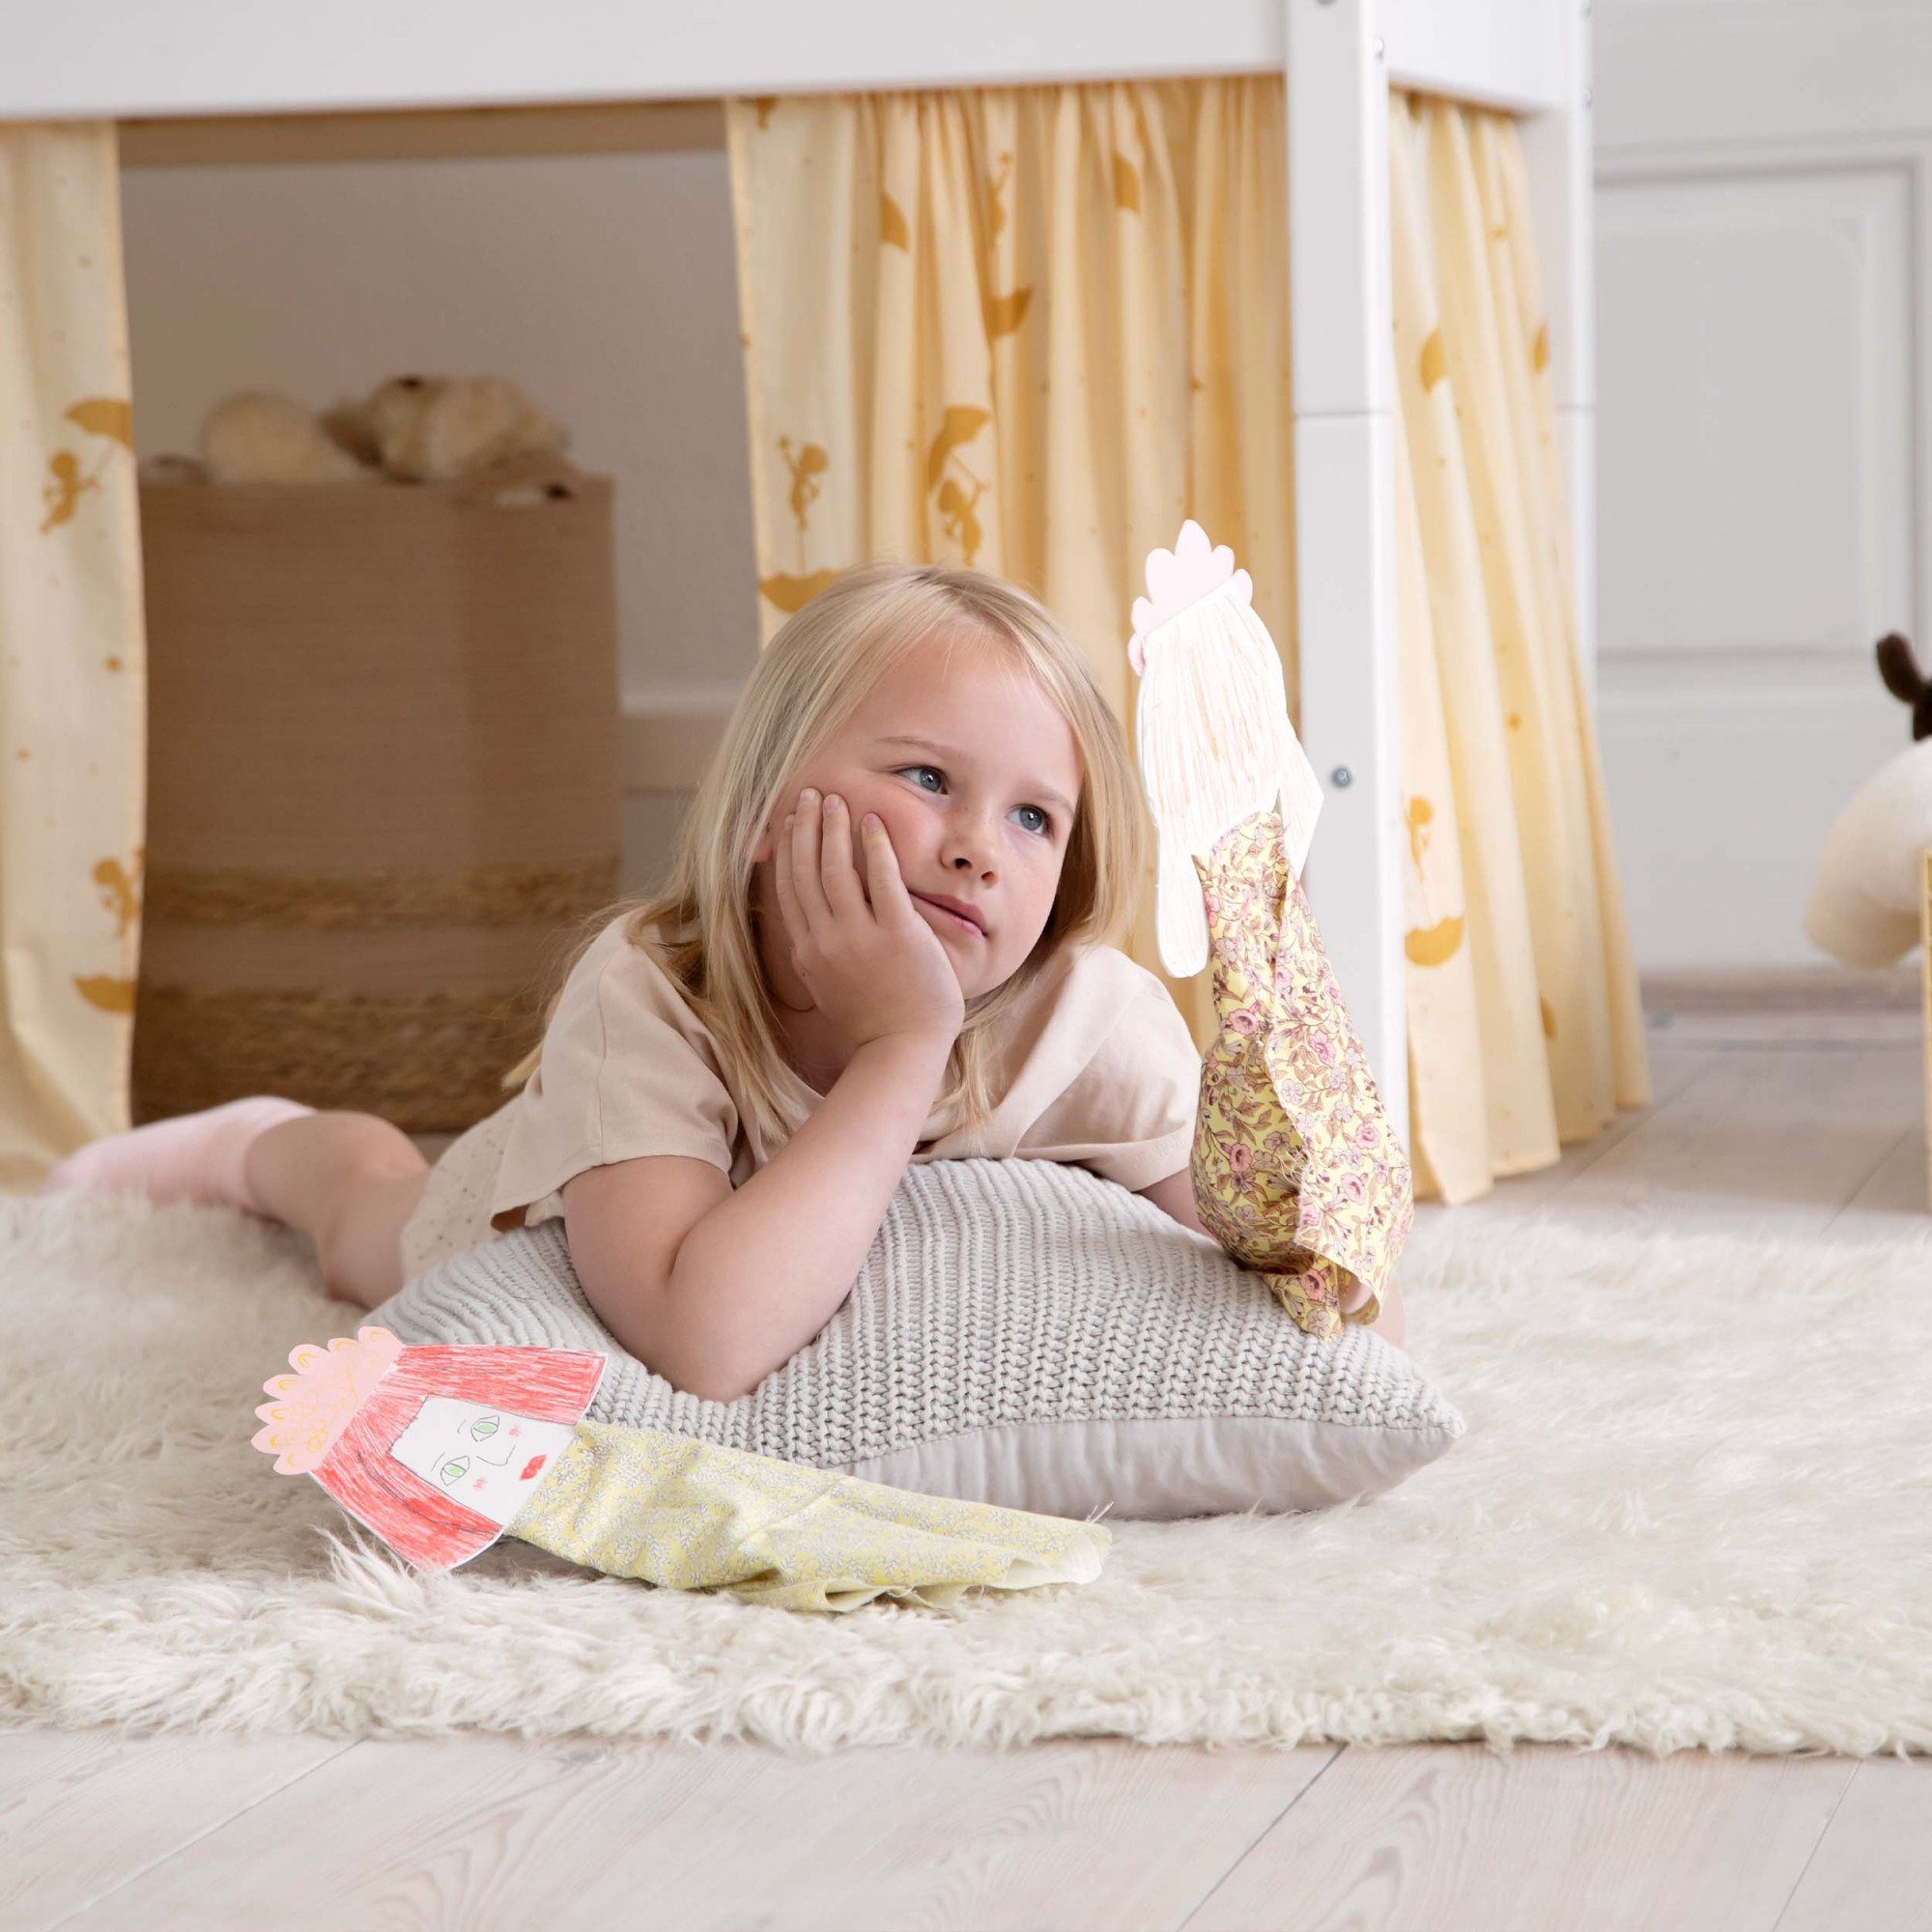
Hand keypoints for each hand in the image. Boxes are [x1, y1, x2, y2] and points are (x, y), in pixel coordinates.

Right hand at [772, 790, 965, 1050]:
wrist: (903, 1048)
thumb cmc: (873, 1020)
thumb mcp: (828, 987)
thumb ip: (816, 956)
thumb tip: (805, 931)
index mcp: (807, 953)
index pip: (789, 889)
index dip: (787, 851)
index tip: (789, 823)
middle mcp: (825, 941)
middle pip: (806, 871)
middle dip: (805, 828)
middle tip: (810, 796)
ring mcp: (859, 937)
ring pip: (835, 869)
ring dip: (833, 829)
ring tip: (837, 801)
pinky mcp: (897, 934)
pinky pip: (881, 879)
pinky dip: (874, 846)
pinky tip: (873, 821)